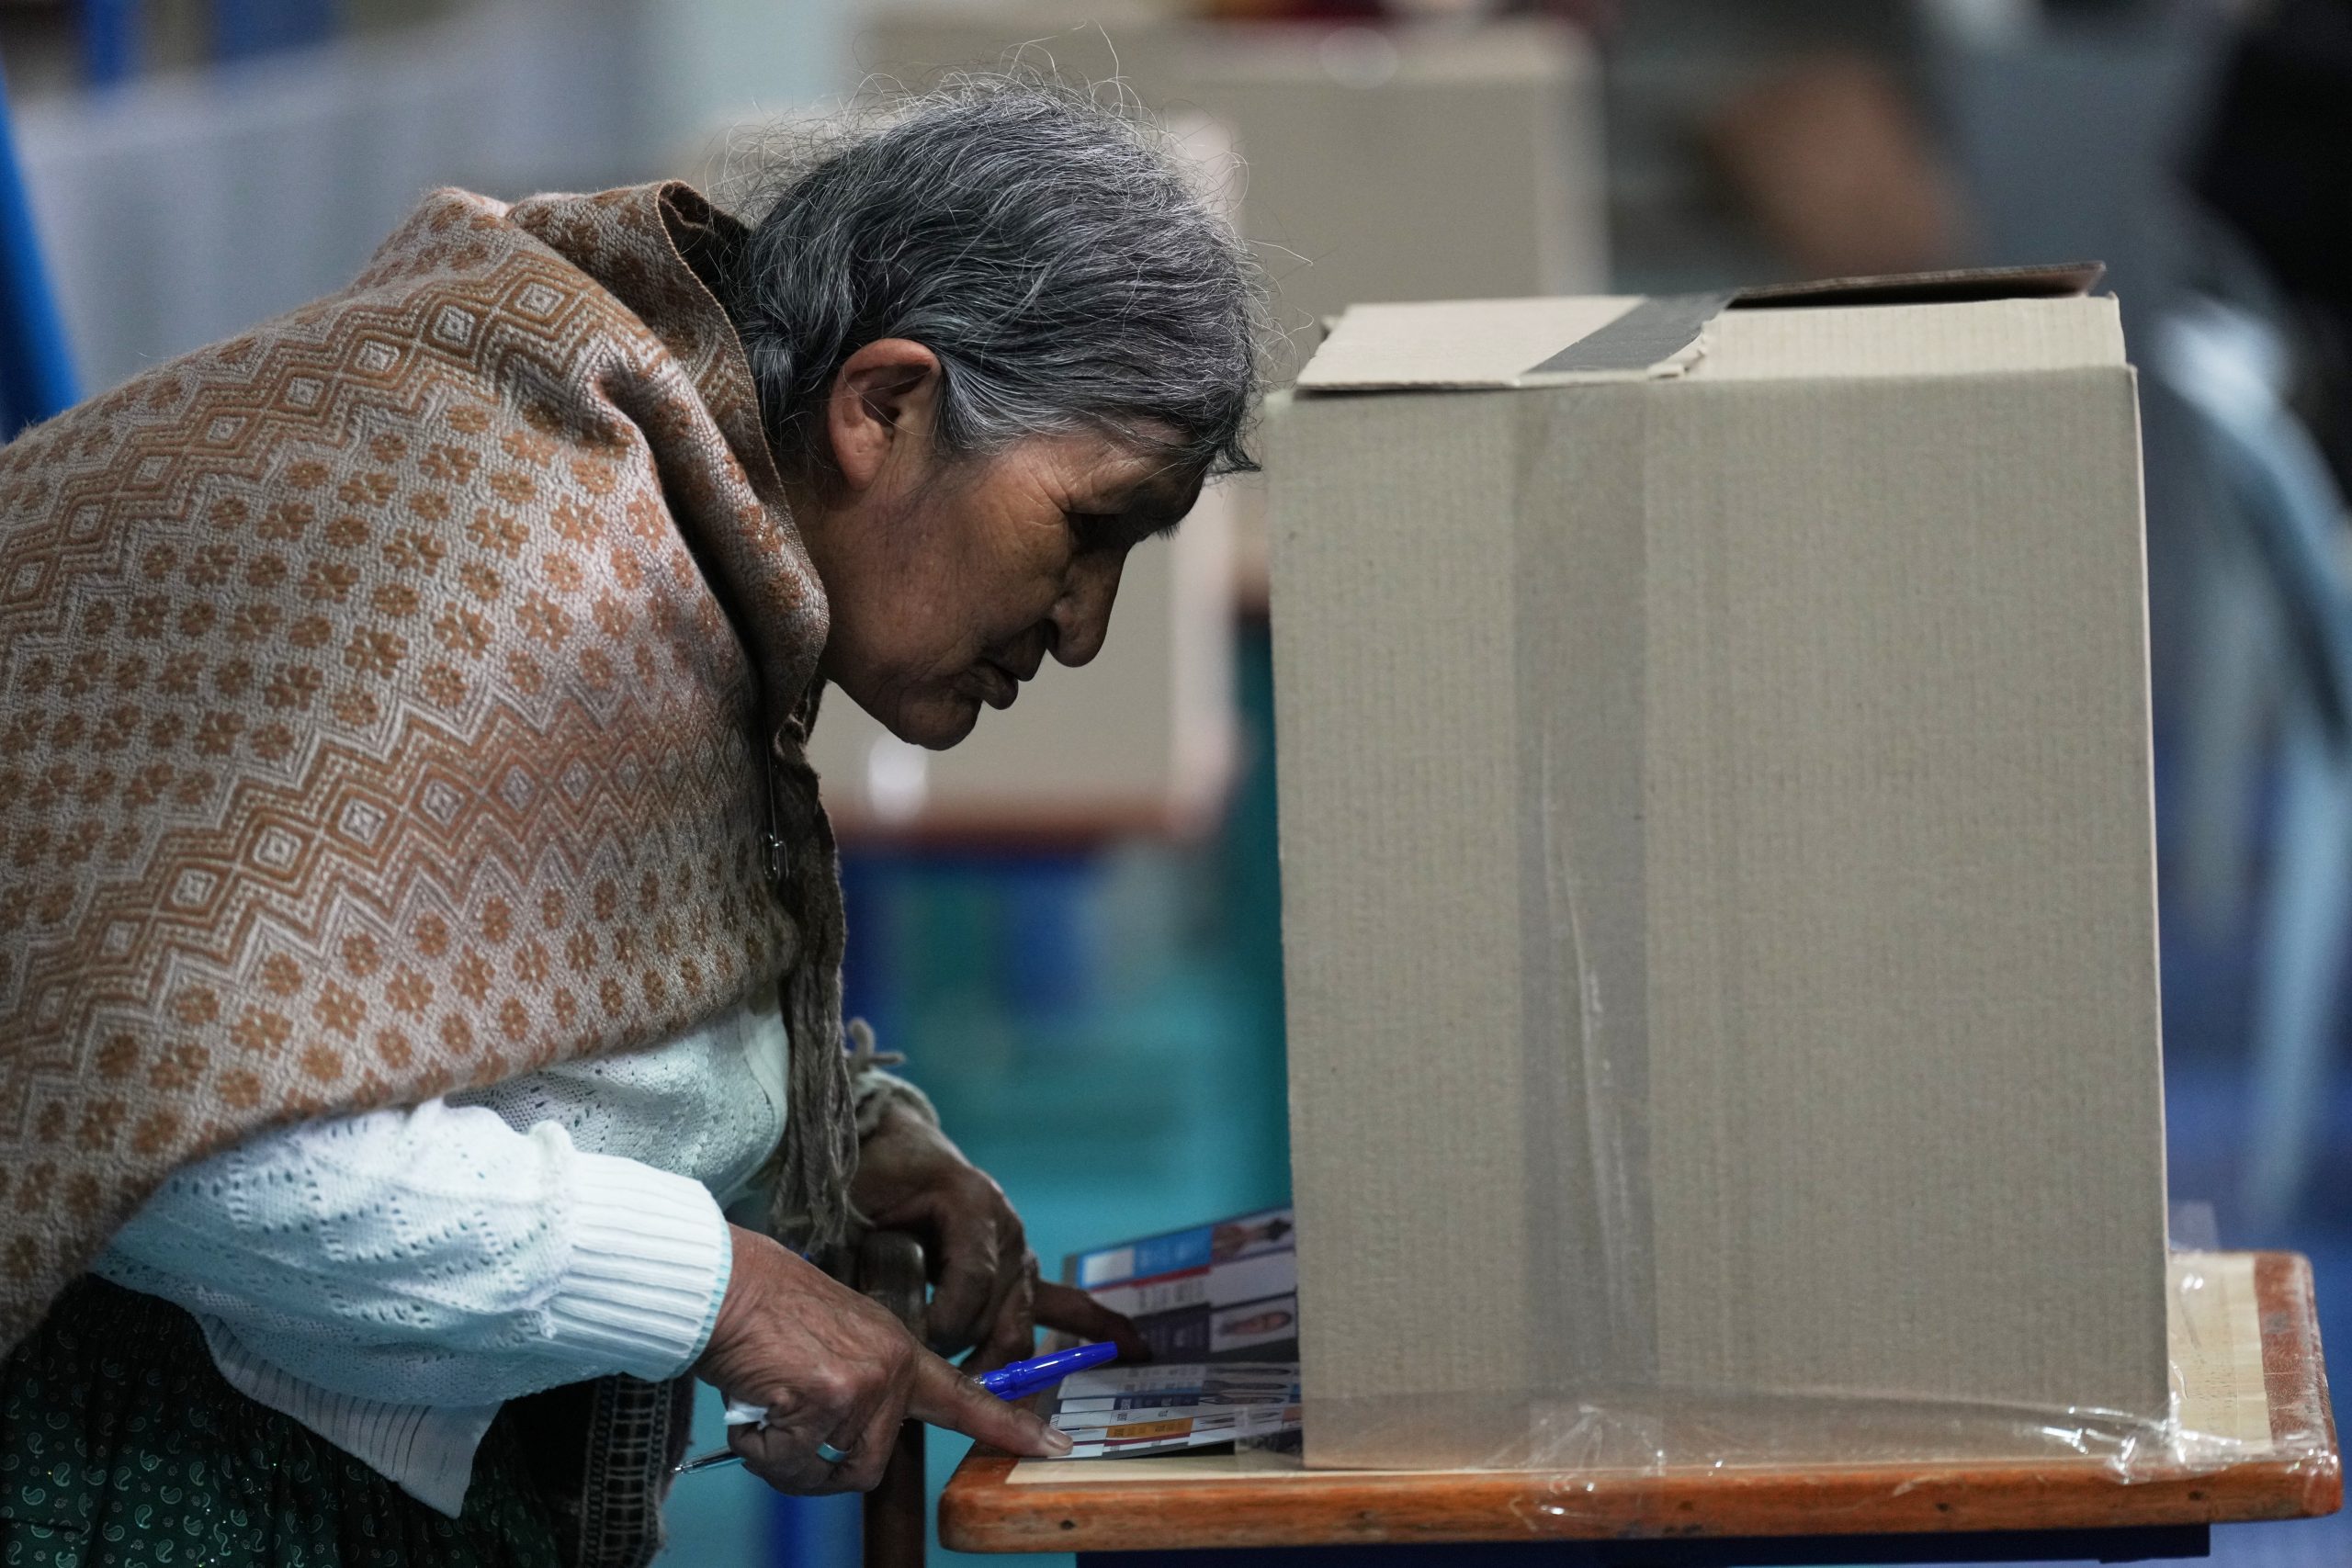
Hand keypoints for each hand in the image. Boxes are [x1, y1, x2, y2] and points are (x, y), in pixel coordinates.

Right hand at [693, 1224, 1071, 1492]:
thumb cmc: (767, 1314)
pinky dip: (762, 1452)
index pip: (966, 1396)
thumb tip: (848, 1452)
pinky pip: (794, 1465)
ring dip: (788, 1460)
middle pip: (869, 1465)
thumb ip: (864, 1385)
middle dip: (819, 1462)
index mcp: (901, 1351)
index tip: (1054, 1446)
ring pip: (833, 1472)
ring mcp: (866, 1383)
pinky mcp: (830, 1398)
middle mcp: (894, 1367)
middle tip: (785, 1419)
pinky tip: (755, 1408)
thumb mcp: (838, 1340)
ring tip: (769, 1409)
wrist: (728, 1284)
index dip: (1010, 1427)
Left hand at [851, 1101, 1152, 1370]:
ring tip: (988, 1403)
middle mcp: (1007, 1228)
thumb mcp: (862, 1213)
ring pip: (1023, 1323)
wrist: (898, 1147)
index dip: (943, 1324)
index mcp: (970, 1204)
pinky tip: (1138, 1350)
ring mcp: (1021, 1250)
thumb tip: (880, 1332)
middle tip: (942, 1388)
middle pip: (1004, 1313)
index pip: (972, 1282)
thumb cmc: (874, 1179)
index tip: (912, 1348)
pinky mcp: (1024, 1270)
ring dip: (1003, 1363)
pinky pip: (1069, 1302)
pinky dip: (1100, 1326)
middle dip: (974, 1357)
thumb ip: (873, 1266)